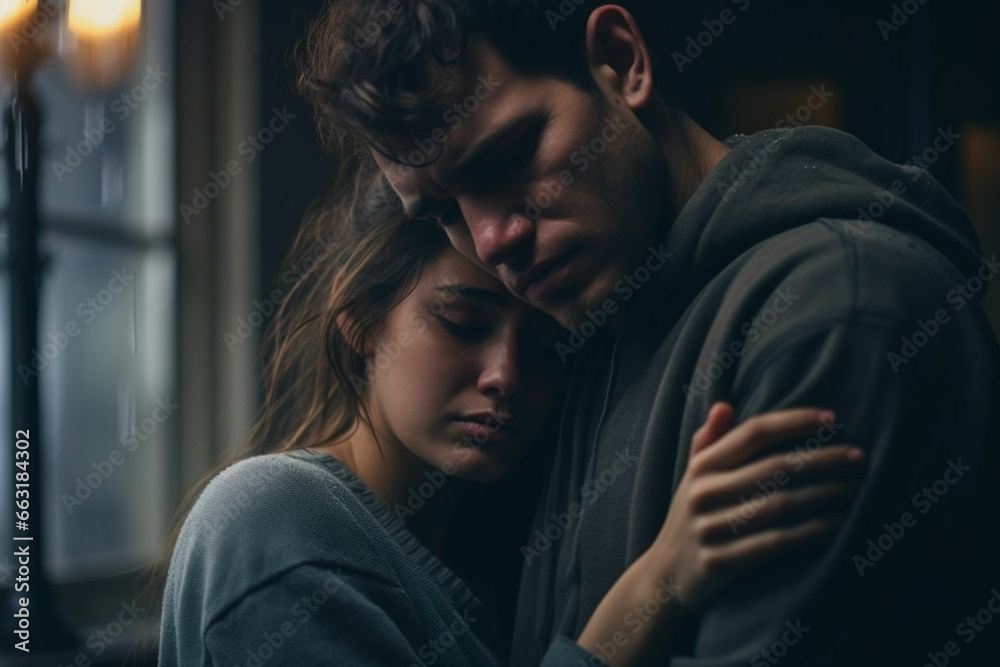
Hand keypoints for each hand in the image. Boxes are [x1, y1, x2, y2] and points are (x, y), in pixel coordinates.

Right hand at [645, 402, 863, 610]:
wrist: (665, 576)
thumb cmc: (691, 518)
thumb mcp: (692, 478)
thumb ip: (708, 441)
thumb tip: (725, 405)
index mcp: (701, 466)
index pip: (753, 433)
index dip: (794, 422)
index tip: (832, 419)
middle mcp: (703, 492)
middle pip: (773, 468)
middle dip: (822, 460)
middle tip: (859, 456)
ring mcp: (709, 528)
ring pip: (779, 505)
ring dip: (824, 494)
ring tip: (855, 486)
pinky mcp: (720, 561)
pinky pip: (775, 543)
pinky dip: (810, 532)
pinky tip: (837, 524)